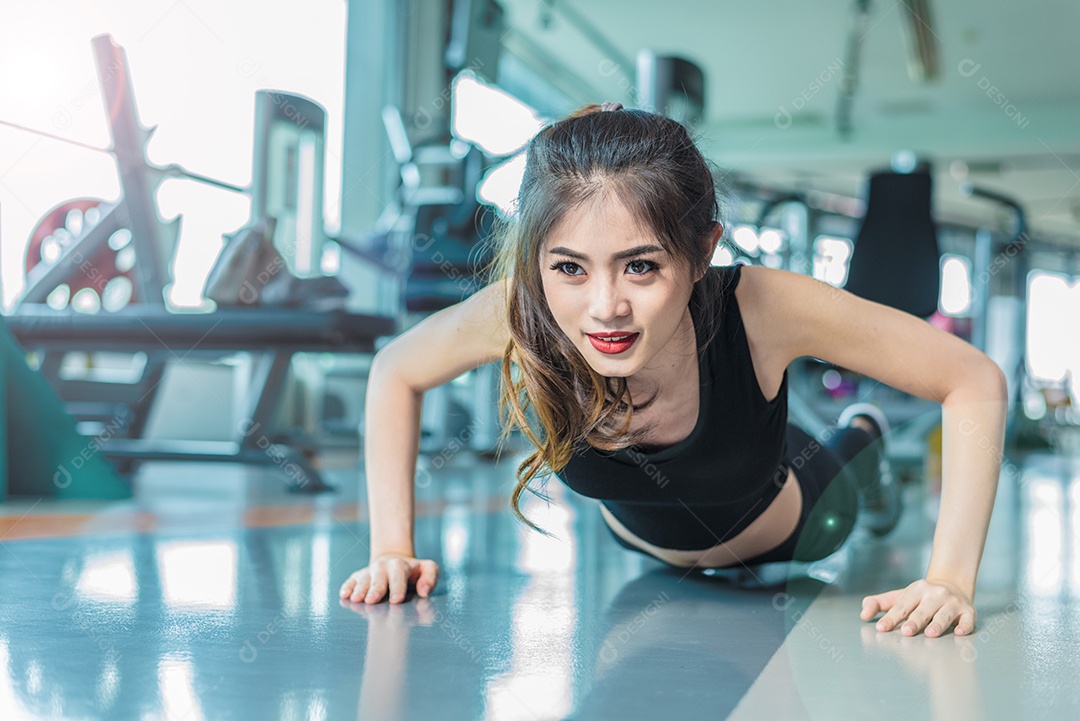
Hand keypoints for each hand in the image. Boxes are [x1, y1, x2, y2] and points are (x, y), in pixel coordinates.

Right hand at [339, 553, 439, 603]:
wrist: (394, 563)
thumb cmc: (414, 572)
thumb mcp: (428, 569)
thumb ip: (430, 579)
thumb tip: (424, 592)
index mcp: (401, 565)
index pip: (399, 574)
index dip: (397, 587)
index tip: (396, 600)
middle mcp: (383, 567)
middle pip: (378, 576)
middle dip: (375, 588)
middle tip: (371, 601)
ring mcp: (369, 571)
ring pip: (363, 579)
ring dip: (360, 589)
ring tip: (356, 599)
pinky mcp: (358, 576)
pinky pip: (351, 580)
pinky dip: (348, 587)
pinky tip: (345, 595)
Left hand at [859, 577, 975, 636]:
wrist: (953, 585)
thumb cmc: (921, 597)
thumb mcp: (900, 596)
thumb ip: (880, 604)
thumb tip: (863, 614)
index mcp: (916, 590)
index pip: (901, 605)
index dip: (891, 617)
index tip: (881, 628)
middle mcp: (935, 594)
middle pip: (923, 610)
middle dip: (914, 621)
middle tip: (906, 631)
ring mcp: (952, 602)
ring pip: (944, 614)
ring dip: (938, 624)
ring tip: (930, 634)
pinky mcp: (968, 611)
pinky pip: (968, 619)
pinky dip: (964, 626)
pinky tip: (959, 632)